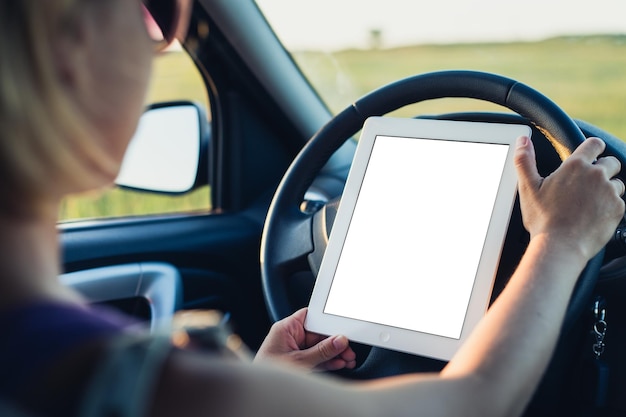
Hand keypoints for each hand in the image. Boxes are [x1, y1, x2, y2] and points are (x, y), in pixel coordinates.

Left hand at [254, 308, 356, 371]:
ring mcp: (294, 350)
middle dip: (334, 342)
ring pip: (319, 347)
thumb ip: (322, 351)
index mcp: (286, 328)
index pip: (311, 317)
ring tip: (348, 358)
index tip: (342, 328)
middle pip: (318, 334)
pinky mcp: (297, 362)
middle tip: (348, 349)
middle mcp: (290, 337)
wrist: (259, 393)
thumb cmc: (269, 373)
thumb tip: (339, 341)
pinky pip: (316, 358)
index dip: (327, 321)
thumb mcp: (300, 361)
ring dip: (334, 353)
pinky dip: (327, 361)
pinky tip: (339, 362)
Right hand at [515, 136, 624, 259]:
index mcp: (576, 166)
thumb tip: (523, 140)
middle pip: (611, 162)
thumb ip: (525, 160)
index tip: (588, 157)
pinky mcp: (618, 209)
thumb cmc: (543, 218)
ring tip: (588, 202)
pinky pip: (619, 202)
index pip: (595, 144)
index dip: (592, 149)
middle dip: (602, 169)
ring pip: (617, 183)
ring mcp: (610, 192)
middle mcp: (597, 175)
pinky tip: (593, 215)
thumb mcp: (528, 188)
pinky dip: (610, 206)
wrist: (560, 246)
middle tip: (586, 184)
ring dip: (607, 188)